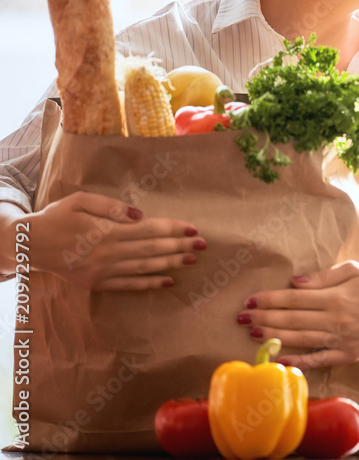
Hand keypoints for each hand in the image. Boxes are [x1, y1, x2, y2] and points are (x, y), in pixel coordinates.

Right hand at [29, 192, 204, 290]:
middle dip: (179, 246)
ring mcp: (102, 271)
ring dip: (170, 264)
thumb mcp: (79, 201)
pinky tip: (167, 281)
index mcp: (105, 231)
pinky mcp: (97, 283)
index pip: (148, 229)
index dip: (172, 229)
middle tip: (203, 244)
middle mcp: (107, 253)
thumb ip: (110, 206)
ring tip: (192, 259)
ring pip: (143, 268)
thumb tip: (138, 214)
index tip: (192, 228)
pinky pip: (128, 284)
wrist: (29, 245)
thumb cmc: (56, 217)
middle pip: (151, 249)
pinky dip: (149, 283)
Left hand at [237, 260, 358, 370]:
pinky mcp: (346, 355)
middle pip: (293, 319)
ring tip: (252, 333)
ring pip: (301, 339)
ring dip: (274, 336)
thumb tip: (294, 282)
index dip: (270, 299)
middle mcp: (336, 318)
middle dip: (264, 318)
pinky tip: (279, 359)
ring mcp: (340, 339)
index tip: (250, 300)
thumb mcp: (352, 270)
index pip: (295, 298)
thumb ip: (323, 276)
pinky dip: (298, 361)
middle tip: (241, 318)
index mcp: (335, 296)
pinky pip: (318, 360)